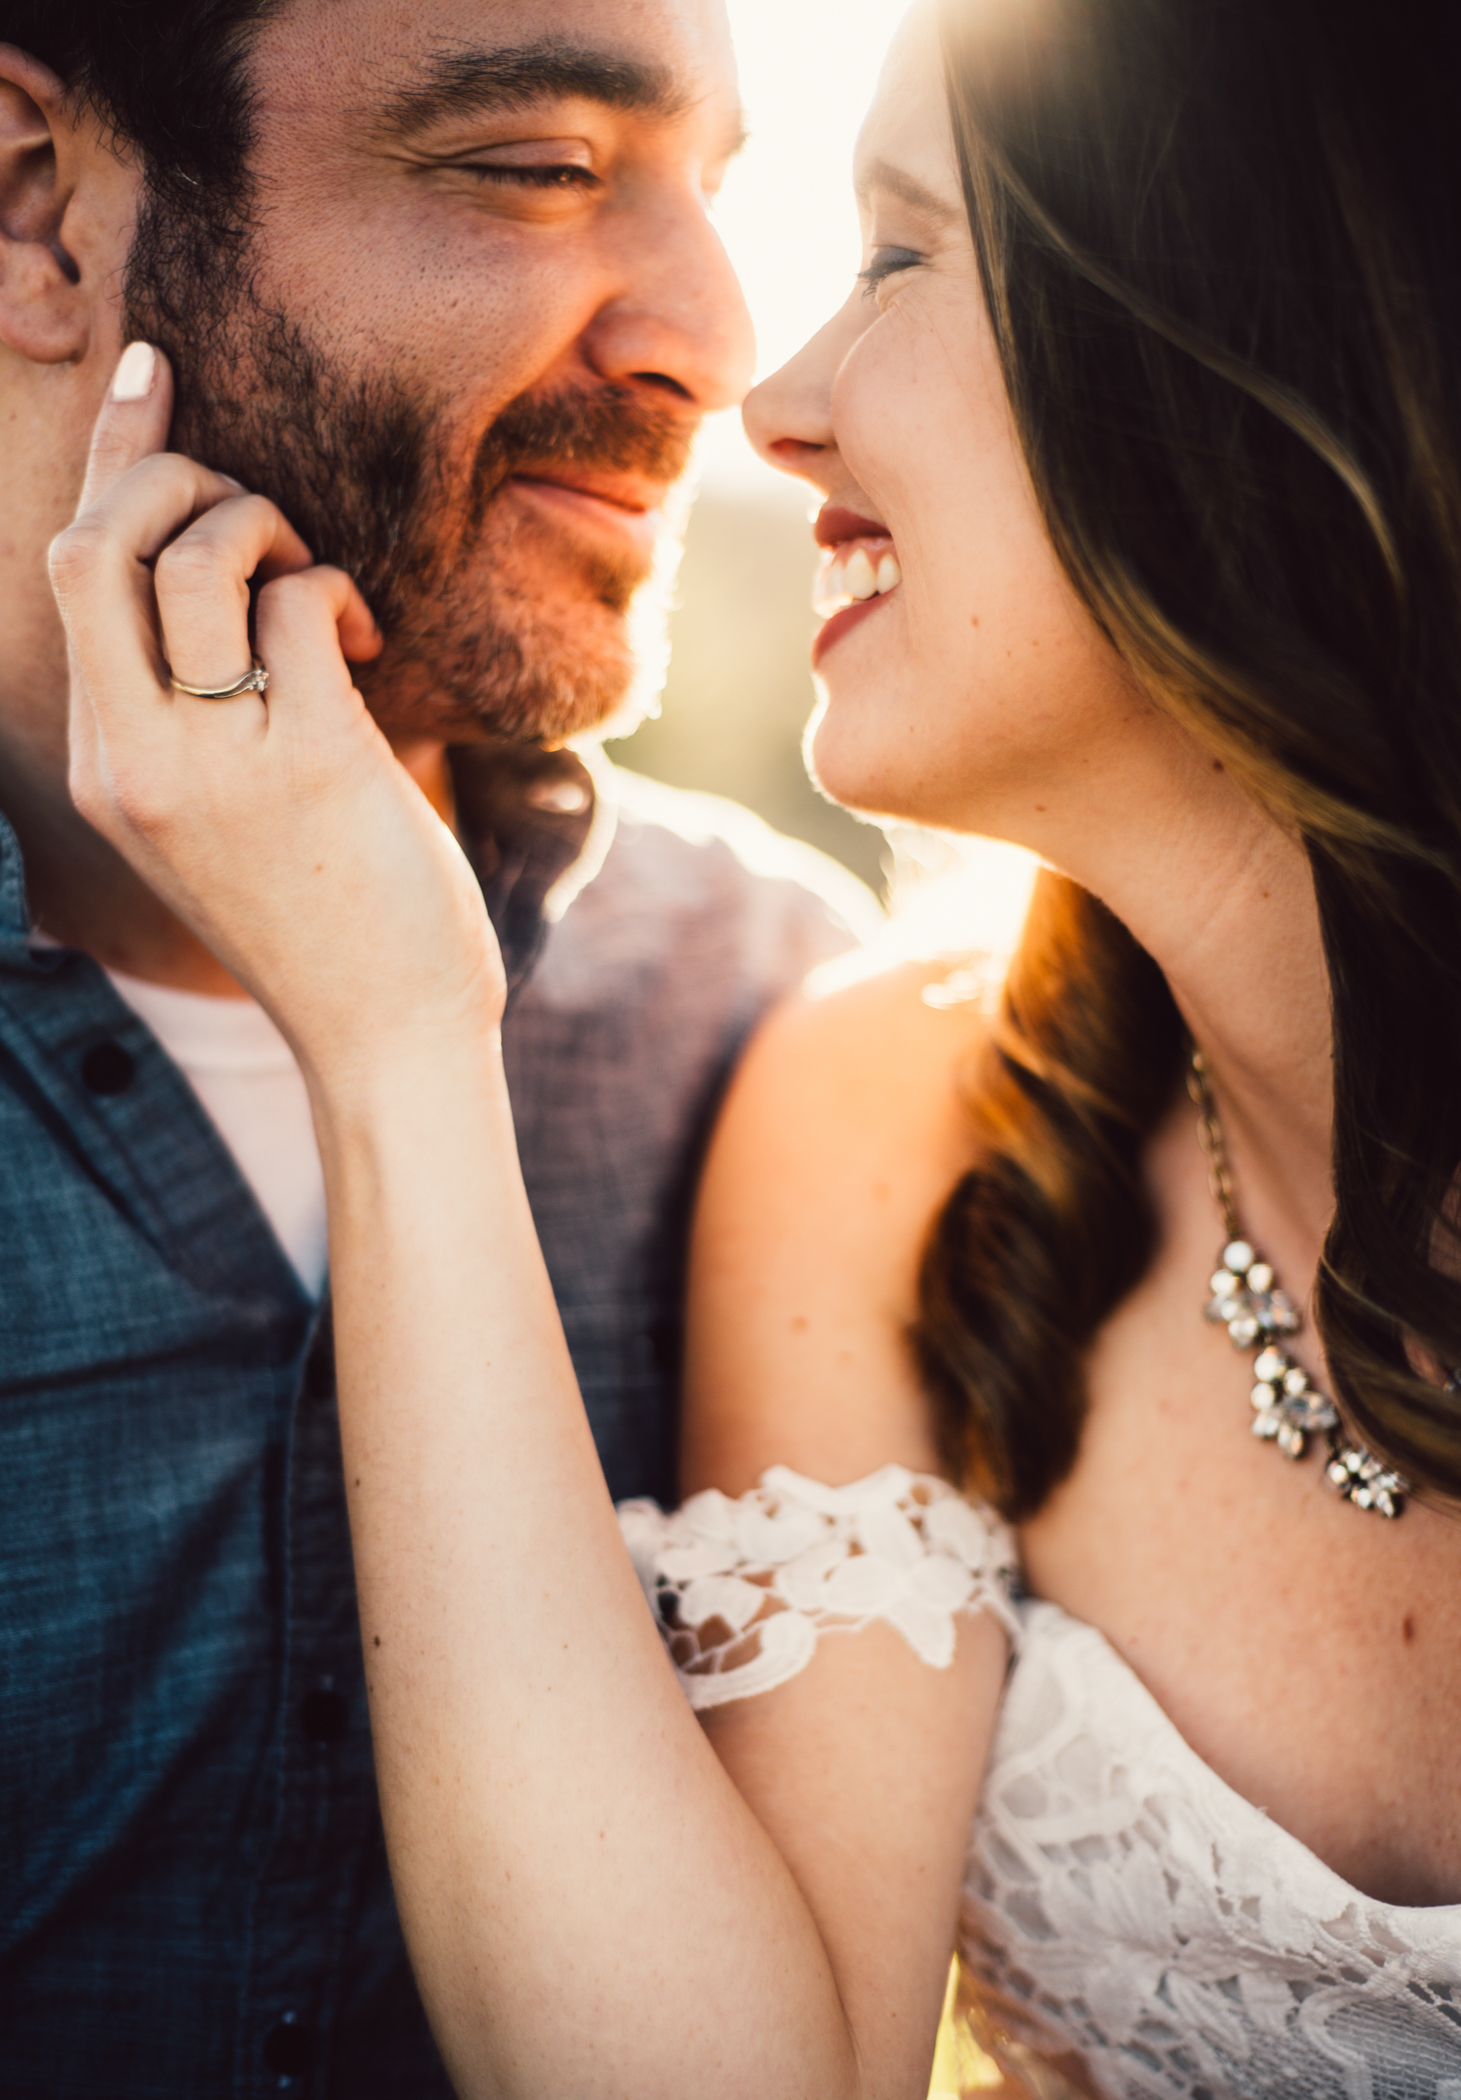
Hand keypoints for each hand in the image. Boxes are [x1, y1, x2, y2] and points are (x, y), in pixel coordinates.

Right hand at [49, 343, 505, 1098]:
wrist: (384, 1036)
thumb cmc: (319, 920)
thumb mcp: (206, 819)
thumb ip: (181, 712)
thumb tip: (218, 576)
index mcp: (100, 766)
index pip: (69, 574)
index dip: (109, 457)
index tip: (151, 374)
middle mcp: (133, 759)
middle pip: (97, 544)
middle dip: (173, 473)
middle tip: (256, 515)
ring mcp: (214, 762)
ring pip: (197, 557)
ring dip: (267, 526)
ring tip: (313, 581)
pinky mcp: (310, 762)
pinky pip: (297, 605)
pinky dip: (334, 591)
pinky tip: (367, 640)